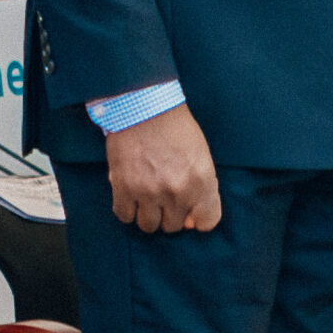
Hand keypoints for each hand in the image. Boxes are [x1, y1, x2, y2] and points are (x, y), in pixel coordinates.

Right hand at [103, 104, 221, 233]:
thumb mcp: (200, 154)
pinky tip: (129, 195)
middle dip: (169, 214)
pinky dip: (126, 208)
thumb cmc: (174, 126)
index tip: (190, 213)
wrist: (144, 105)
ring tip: (145, 197)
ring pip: (149, 226)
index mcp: (202, 181)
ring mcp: (150, 192)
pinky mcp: (124, 188)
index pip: (208, 222)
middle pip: (173, 227)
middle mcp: (178, 191)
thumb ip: (200, 187)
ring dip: (147, 214)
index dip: (198, 219)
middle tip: (163, 196)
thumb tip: (190, 220)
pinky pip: (124, 216)